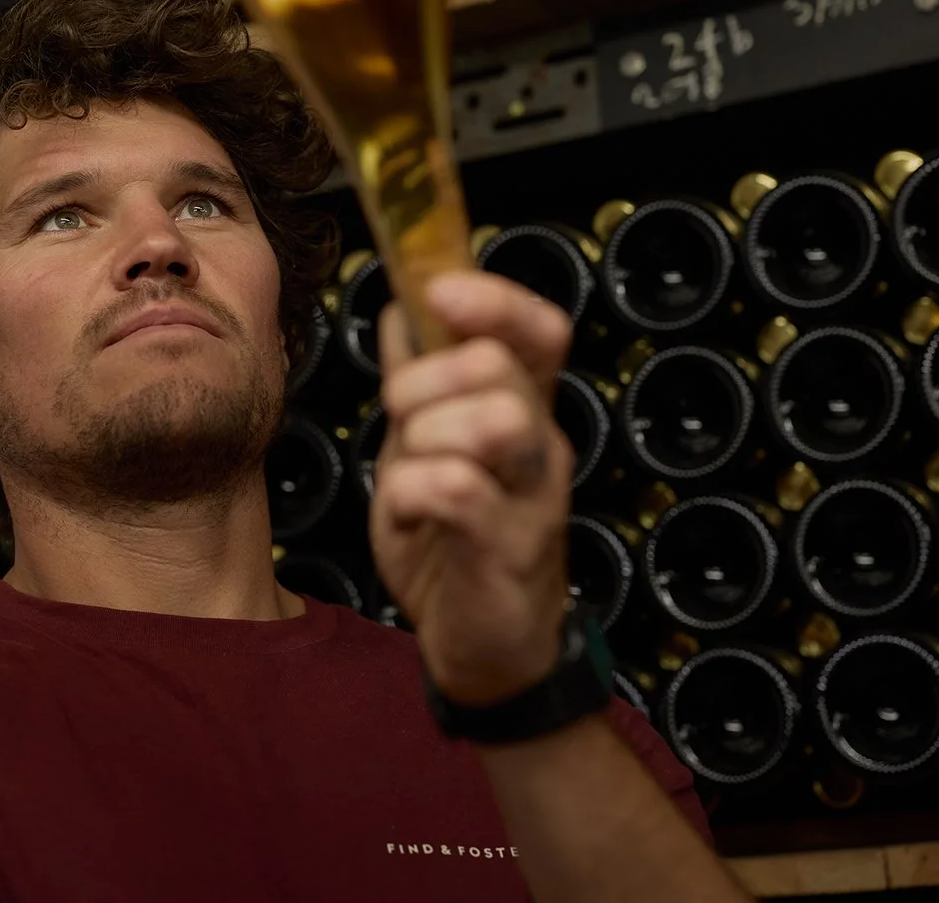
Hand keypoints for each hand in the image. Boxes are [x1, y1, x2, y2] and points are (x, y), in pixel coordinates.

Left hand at [369, 271, 575, 706]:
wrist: (484, 646)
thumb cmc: (455, 539)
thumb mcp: (427, 446)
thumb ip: (420, 380)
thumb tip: (398, 308)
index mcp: (522, 408)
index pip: (539, 329)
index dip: (495, 299)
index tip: (440, 292)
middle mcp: (540, 444)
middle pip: (499, 365)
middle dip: (424, 380)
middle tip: (400, 421)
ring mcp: (534, 497)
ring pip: (493, 418)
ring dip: (427, 435)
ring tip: (412, 471)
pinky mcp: (513, 549)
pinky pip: (459, 488)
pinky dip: (416, 491)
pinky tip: (411, 512)